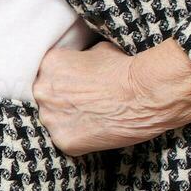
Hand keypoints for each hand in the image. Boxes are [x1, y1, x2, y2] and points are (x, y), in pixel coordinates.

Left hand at [33, 39, 190, 155]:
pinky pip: (66, 140)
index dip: (63, 80)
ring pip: (53, 120)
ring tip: (93, 116)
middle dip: (62, 100)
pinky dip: (79, 138)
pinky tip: (96, 131)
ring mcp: (51, 118)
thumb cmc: (127, 69)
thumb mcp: (98, 50)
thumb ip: (78, 59)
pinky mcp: (63, 140)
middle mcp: (43, 91)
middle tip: (86, 102)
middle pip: (46, 97)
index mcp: (49, 65)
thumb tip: (77, 62)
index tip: (76, 85)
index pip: (46, 74)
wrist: (147, 94)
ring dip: (68, 119)